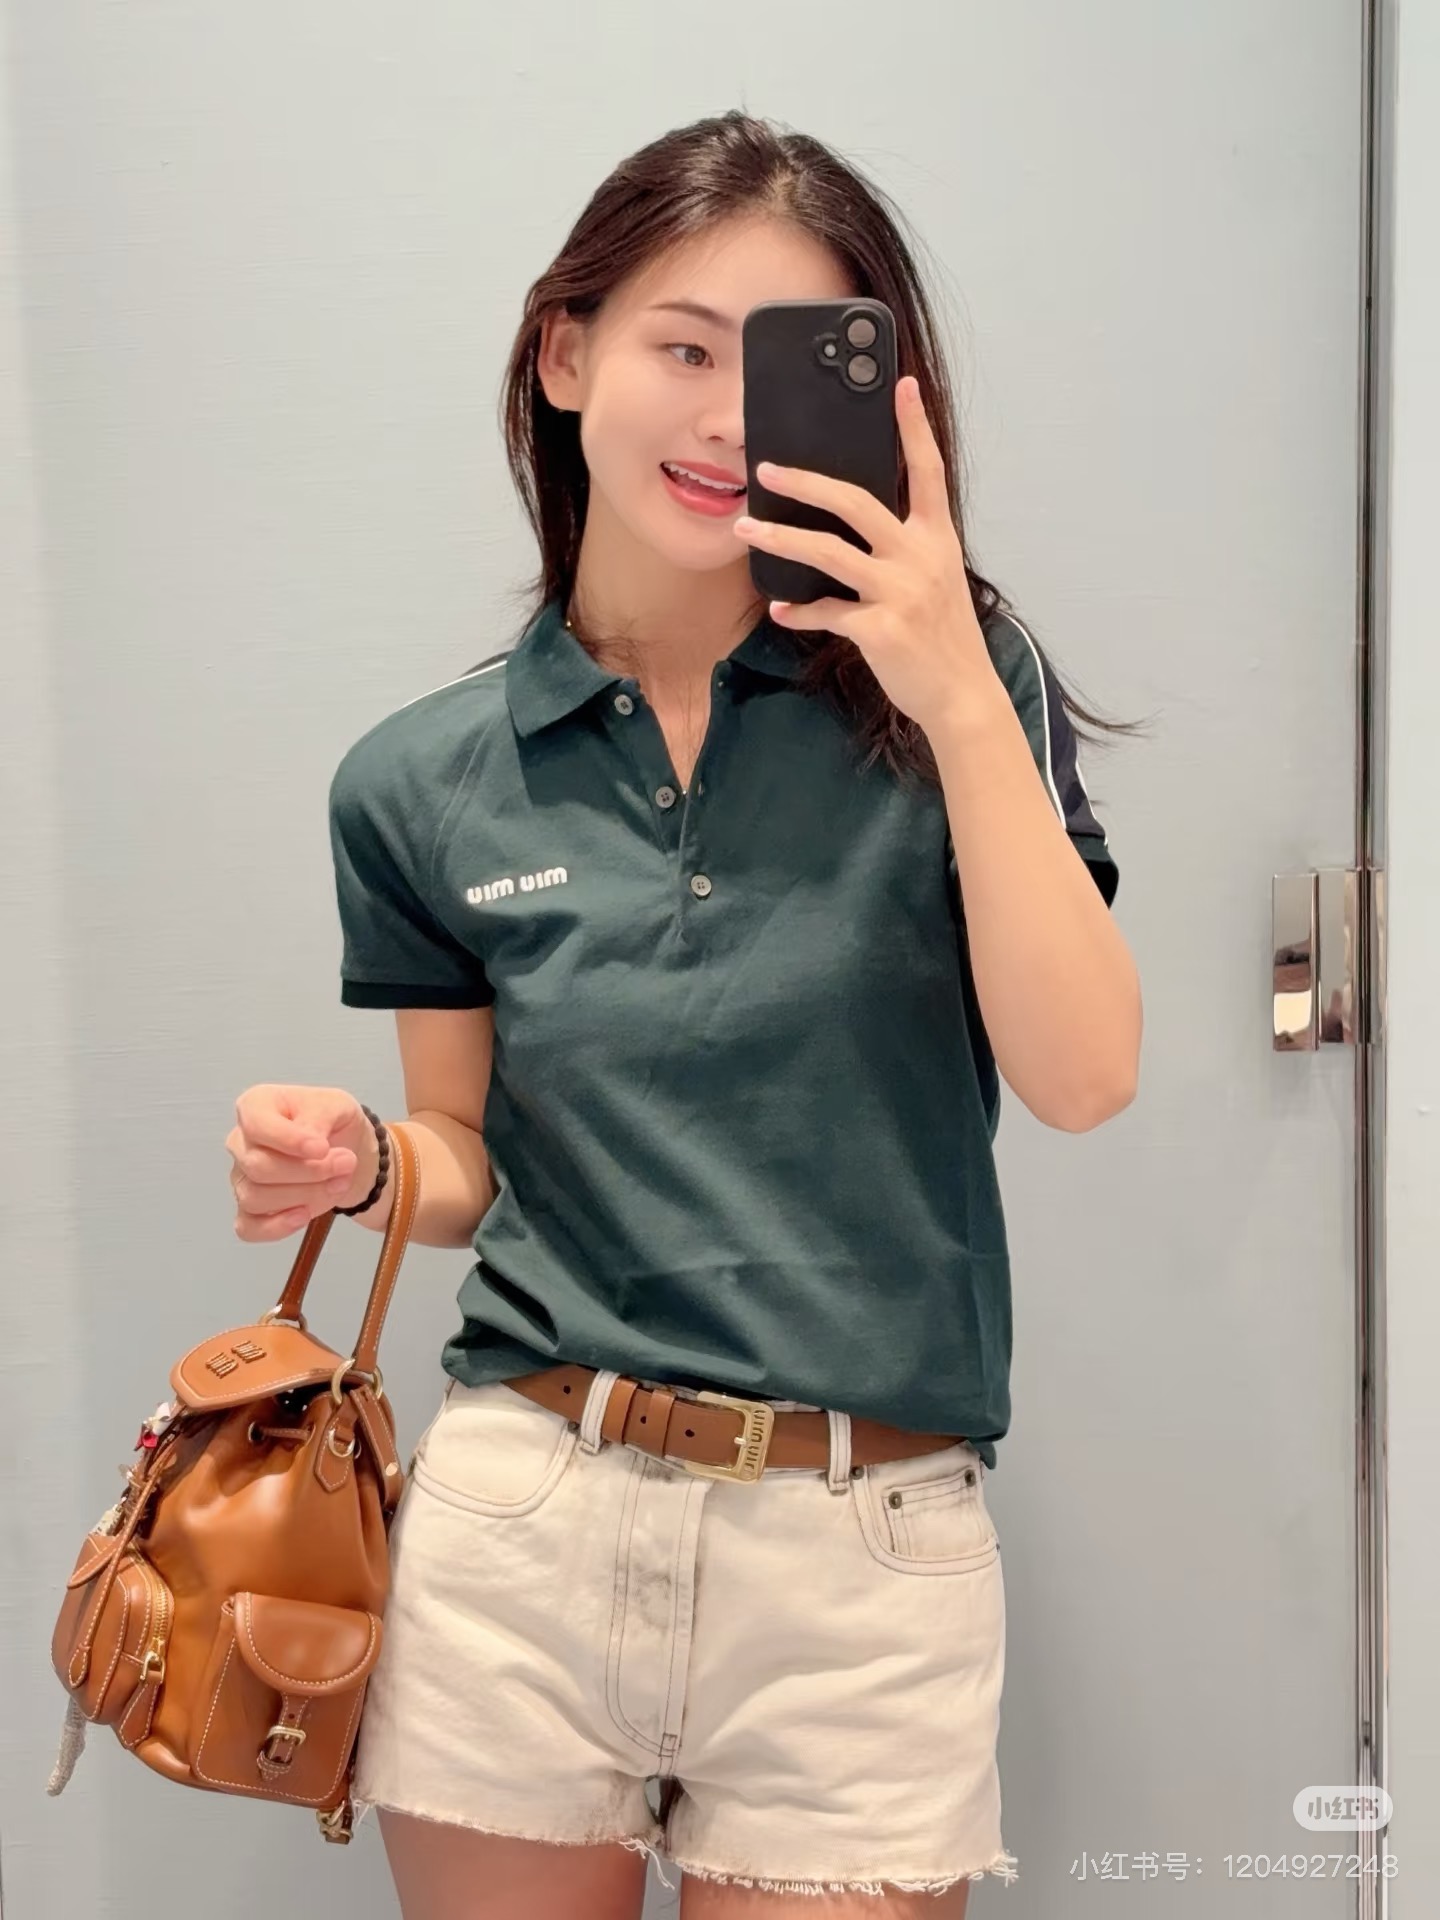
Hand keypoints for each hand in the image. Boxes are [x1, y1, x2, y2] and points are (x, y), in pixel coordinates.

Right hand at [226, 1084, 375, 1241]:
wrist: (348, 1151)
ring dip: (305, 1196)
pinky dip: (277, 1226)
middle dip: (309, 1172)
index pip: (256, 1124)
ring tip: (338, 1183)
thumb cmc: (333, 1122)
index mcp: (256, 1106)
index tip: (323, 1147)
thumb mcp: (337, 1105)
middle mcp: (241, 1142)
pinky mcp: (249, 1210)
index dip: (289, 1140)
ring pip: (256, 1198)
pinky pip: (248, 1227)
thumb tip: (310, 1142)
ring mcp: (241, 1178)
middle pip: (258, 1167)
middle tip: (346, 1164)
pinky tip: (304, 1214)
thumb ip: (319, 1117)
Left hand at [733, 375, 1000, 733]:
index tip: (899, 385)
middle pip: (856, 503)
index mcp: (937, 539)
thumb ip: (904, 549)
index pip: (928, 471)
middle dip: (806, 482)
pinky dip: (800, 610)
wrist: (962, 695)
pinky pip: (826, 612)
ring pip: (829, 552)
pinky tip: (781, 609)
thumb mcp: (937, 580)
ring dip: (781, 538)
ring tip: (746, 526)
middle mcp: (920, 558)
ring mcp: (900, 592)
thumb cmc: (943, 636)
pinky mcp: (880, 629)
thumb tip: (851, 527)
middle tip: (767, 468)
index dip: (914, 427)